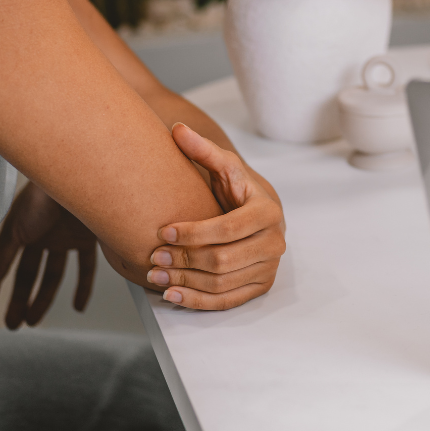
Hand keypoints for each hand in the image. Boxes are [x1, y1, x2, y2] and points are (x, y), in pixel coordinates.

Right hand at [0, 181, 97, 328]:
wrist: (78, 176)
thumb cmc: (42, 196)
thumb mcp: (15, 229)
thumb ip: (0, 259)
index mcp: (21, 229)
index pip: (4, 264)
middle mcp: (43, 234)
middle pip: (28, 274)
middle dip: (18, 300)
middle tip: (11, 324)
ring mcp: (65, 237)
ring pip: (53, 275)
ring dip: (43, 299)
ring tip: (32, 321)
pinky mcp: (88, 238)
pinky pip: (85, 268)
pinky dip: (83, 288)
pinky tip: (78, 307)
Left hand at [144, 124, 287, 310]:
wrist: (257, 212)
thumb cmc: (237, 189)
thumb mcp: (224, 167)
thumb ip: (202, 149)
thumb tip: (177, 129)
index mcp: (268, 211)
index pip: (229, 228)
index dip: (195, 232)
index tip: (164, 231)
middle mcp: (275, 242)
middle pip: (224, 260)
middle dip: (185, 259)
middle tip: (154, 256)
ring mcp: (269, 267)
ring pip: (222, 283)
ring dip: (185, 282)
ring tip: (154, 275)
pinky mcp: (260, 286)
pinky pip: (227, 301)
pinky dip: (197, 301)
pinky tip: (171, 295)